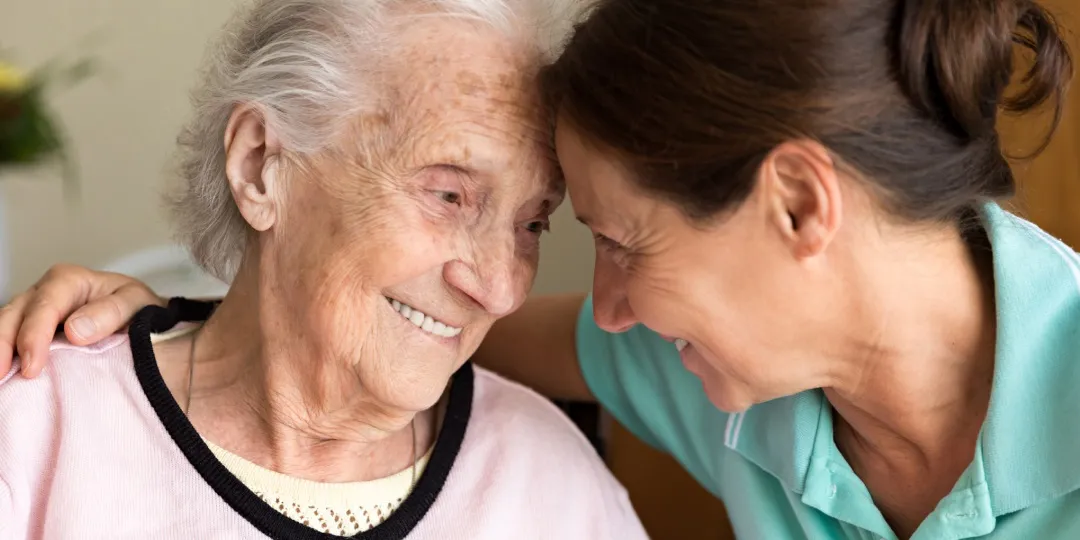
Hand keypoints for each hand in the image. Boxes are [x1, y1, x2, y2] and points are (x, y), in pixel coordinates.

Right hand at [0, 264, 164, 377]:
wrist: (140, 317)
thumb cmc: (137, 308)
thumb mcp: (136, 302)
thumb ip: (111, 312)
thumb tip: (76, 330)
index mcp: (70, 281)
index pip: (45, 306)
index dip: (34, 336)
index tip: (33, 366)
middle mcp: (44, 293)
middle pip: (13, 315)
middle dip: (3, 346)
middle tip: (2, 377)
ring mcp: (33, 312)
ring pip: (4, 327)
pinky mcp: (30, 331)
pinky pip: (10, 341)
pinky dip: (5, 356)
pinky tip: (4, 377)